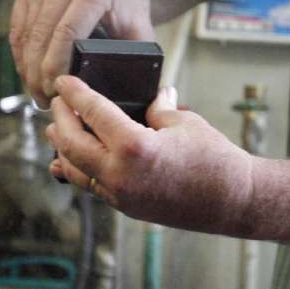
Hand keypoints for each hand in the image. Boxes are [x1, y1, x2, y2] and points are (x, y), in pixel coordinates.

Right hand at [9, 0, 154, 107]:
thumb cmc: (129, 2)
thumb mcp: (141, 27)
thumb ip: (134, 58)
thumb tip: (135, 95)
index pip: (66, 33)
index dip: (57, 67)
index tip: (58, 91)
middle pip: (41, 36)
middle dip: (39, 75)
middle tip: (45, 101)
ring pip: (25, 35)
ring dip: (27, 69)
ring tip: (38, 93)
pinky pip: (18, 29)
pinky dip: (21, 56)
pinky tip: (30, 75)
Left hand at [46, 76, 255, 236]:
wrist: (234, 201)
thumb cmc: (216, 159)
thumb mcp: (184, 122)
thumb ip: (158, 108)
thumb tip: (153, 95)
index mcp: (134, 146)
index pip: (93, 112)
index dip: (74, 93)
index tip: (62, 82)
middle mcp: (120, 174)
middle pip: (71, 143)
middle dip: (60, 119)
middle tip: (57, 102)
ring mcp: (120, 195)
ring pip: (75, 169)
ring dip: (62, 147)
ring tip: (55, 130)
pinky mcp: (125, 207)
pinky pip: (91, 186)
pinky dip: (77, 170)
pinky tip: (68, 161)